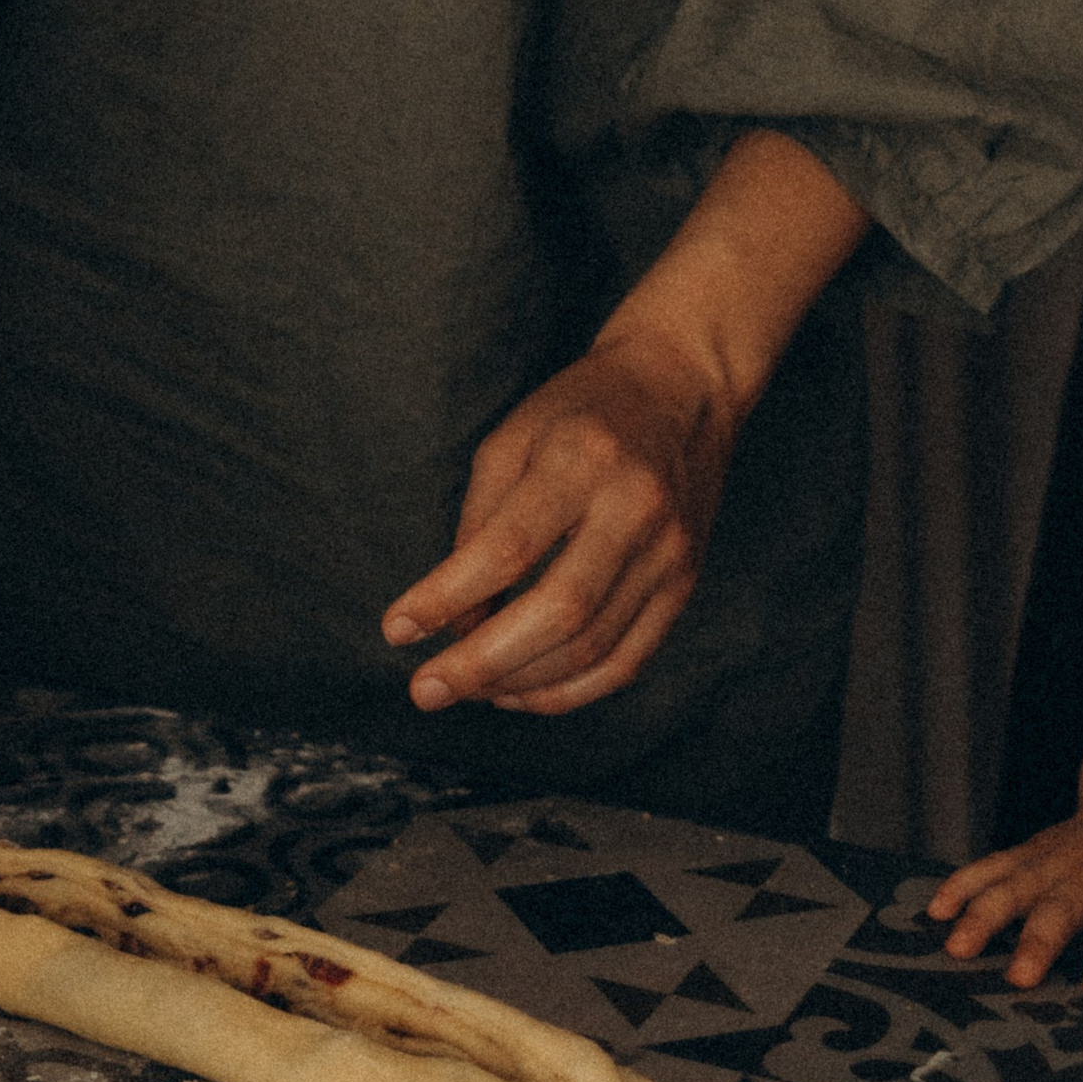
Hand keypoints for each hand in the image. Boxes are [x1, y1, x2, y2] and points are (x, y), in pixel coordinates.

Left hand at [380, 333, 736, 717]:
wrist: (681, 388)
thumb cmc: (579, 410)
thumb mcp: (512, 437)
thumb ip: (479, 521)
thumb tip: (456, 616)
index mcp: (581, 460)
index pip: (507, 547)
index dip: (446, 596)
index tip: (397, 629)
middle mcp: (635, 510)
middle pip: (558, 611)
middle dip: (483, 662)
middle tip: (426, 689)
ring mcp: (670, 553)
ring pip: (592, 648)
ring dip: (520, 683)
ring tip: (466, 689)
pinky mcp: (685, 586)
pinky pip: (627, 662)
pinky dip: (570, 692)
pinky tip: (521, 692)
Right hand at [928, 809, 1082, 994]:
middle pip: (1058, 909)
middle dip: (1037, 942)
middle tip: (1019, 978)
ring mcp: (1049, 862)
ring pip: (1012, 887)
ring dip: (984, 917)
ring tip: (958, 948)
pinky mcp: (1024, 854)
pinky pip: (988, 867)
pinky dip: (961, 886)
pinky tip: (936, 911)